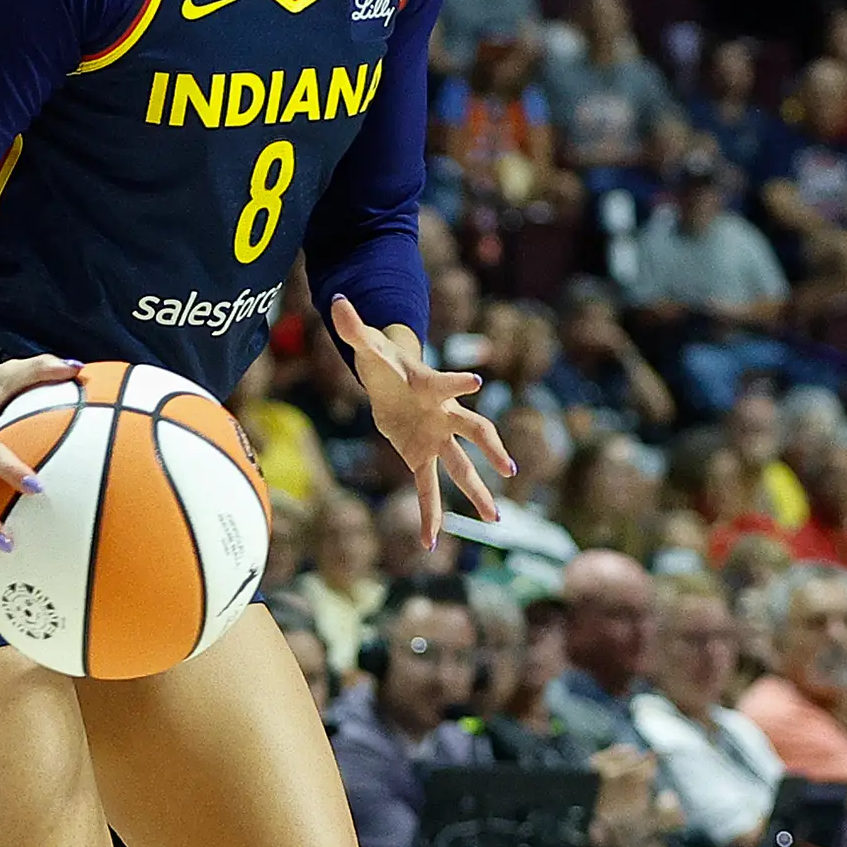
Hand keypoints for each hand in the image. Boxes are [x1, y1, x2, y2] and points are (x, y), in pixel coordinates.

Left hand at [328, 297, 507, 549]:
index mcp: (431, 386)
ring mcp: (437, 439)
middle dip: (491, 450)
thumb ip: (353, 327)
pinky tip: (430, 544)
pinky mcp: (421, 457)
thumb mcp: (366, 346)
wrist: (391, 378)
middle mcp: (443, 415)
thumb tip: (337, 302)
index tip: (477, 383)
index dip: (458, 382)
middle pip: (474, 431)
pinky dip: (430, 515)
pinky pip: (427, 489)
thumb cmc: (382, 359)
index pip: (447, 383)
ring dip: (477, 493)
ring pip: (461, 468)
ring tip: (494, 520)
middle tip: (509, 470)